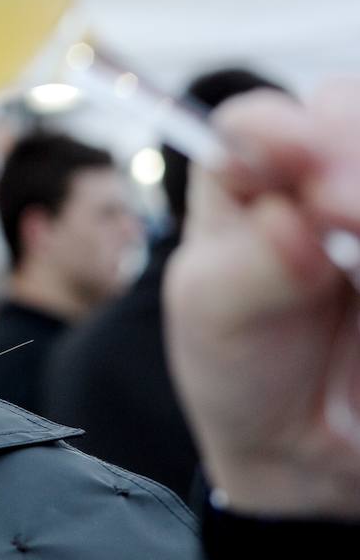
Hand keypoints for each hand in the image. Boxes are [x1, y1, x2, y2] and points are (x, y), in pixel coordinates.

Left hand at [164, 81, 359, 518]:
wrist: (301, 446)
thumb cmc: (240, 357)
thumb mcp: (214, 311)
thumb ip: (250, 263)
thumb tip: (290, 219)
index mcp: (250, 173)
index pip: (259, 121)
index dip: (273, 129)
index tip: (289, 154)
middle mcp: (323, 171)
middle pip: (348, 113)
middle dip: (348, 149)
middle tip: (339, 210)